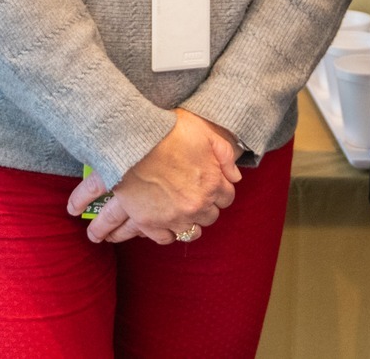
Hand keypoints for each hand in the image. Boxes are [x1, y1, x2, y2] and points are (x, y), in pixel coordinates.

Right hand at [71, 110, 240, 243]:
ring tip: (177, 216)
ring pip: (188, 232)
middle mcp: (196, 205)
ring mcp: (173, 217)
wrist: (134, 139)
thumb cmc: (169, 131)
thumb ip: (224, 153)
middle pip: (209, 217)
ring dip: (185, 224)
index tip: (210, 186)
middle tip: (192, 198)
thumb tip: (235, 176)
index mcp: (213, 184)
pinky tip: (162, 224)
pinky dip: (164, 234)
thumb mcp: (205, 132)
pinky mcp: (149, 223)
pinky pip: (163, 238)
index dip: (218, 191)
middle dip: (203, 208)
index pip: (227, 198)